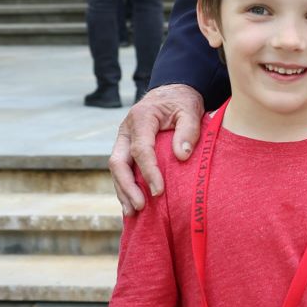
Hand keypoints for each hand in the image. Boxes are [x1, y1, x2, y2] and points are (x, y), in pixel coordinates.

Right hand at [110, 83, 204, 214]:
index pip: (140, 150)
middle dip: (127, 187)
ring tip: (133, 213)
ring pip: (116, 169)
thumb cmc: (182, 102)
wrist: (171, 93)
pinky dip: (125, 188)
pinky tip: (131, 205)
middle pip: (118, 162)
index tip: (159, 191)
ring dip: (123, 191)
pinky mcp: (126, 149)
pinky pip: (122, 170)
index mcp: (141, 118)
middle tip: (141, 207)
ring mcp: (123, 140)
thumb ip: (188, 130)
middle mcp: (126, 130)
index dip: (148, 172)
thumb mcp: (190, 110)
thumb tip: (182, 156)